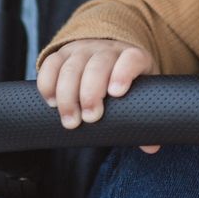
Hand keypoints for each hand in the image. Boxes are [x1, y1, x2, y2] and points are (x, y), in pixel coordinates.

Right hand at [36, 39, 159, 152]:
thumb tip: (151, 147)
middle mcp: (108, 50)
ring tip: (70, 121)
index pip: (131, 59)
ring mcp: (84, 50)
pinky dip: (48, 84)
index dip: (123, 73)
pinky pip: (50, 65)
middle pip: (98, 66)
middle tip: (90, 118)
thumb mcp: (139, 91)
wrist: (109, 52)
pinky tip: (52, 103)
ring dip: (68, 95)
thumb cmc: (125, 79)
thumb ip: (142, 117)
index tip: (116, 93)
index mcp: (133, 56)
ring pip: (72, 67)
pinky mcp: (62, 53)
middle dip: (91, 93)